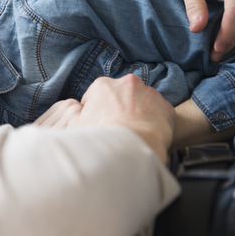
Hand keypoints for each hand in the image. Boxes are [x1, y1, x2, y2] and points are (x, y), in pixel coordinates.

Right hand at [35, 75, 174, 162]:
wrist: (135, 151)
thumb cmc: (101, 141)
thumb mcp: (75, 127)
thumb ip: (71, 116)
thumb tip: (68, 113)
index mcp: (102, 86)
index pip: (97, 98)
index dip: (96, 114)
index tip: (99, 128)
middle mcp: (127, 83)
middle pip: (120, 98)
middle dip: (118, 111)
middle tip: (116, 132)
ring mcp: (149, 94)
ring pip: (140, 104)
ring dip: (137, 115)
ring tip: (132, 136)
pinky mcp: (166, 107)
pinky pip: (158, 114)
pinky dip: (154, 123)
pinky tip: (147, 136)